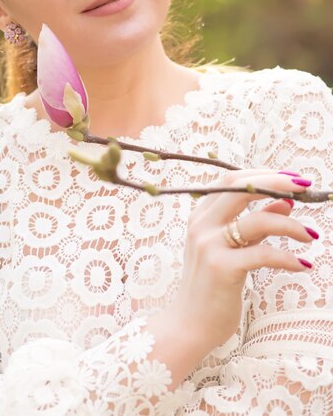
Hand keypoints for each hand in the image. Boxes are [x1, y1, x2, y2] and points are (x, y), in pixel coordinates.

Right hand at [167, 168, 316, 357]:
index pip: (232, 180)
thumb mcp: (231, 249)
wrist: (189, 325)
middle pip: (240, 188)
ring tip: (311, 235)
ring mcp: (209, 246)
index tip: (292, 178)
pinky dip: (288, 258)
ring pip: (257, 221)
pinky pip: (263, 254)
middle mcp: (201, 225)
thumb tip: (286, 203)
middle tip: (306, 187)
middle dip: (277, 182)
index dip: (264, 175)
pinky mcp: (221, 269)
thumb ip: (255, 224)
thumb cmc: (211, 286)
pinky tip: (302, 264)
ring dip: (291, 225)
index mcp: (200, 216)